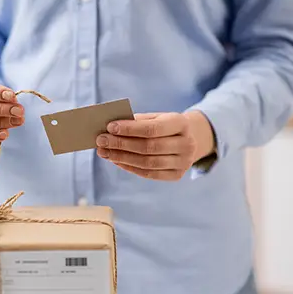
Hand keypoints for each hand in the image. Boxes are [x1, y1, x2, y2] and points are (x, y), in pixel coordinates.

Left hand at [95, 111, 214, 180]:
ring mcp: (183, 162)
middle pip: (148, 147)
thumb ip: (137, 121)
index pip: (153, 129)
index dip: (130, 129)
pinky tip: (115, 160)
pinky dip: (129, 167)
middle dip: (121, 144)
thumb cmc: (166, 126)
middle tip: (101, 141)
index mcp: (182, 123)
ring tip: (104, 152)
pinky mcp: (176, 175)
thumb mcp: (156, 117)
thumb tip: (110, 129)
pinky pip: (148, 173)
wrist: (191, 139)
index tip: (110, 127)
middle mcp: (186, 144)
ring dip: (121, 157)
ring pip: (147, 162)